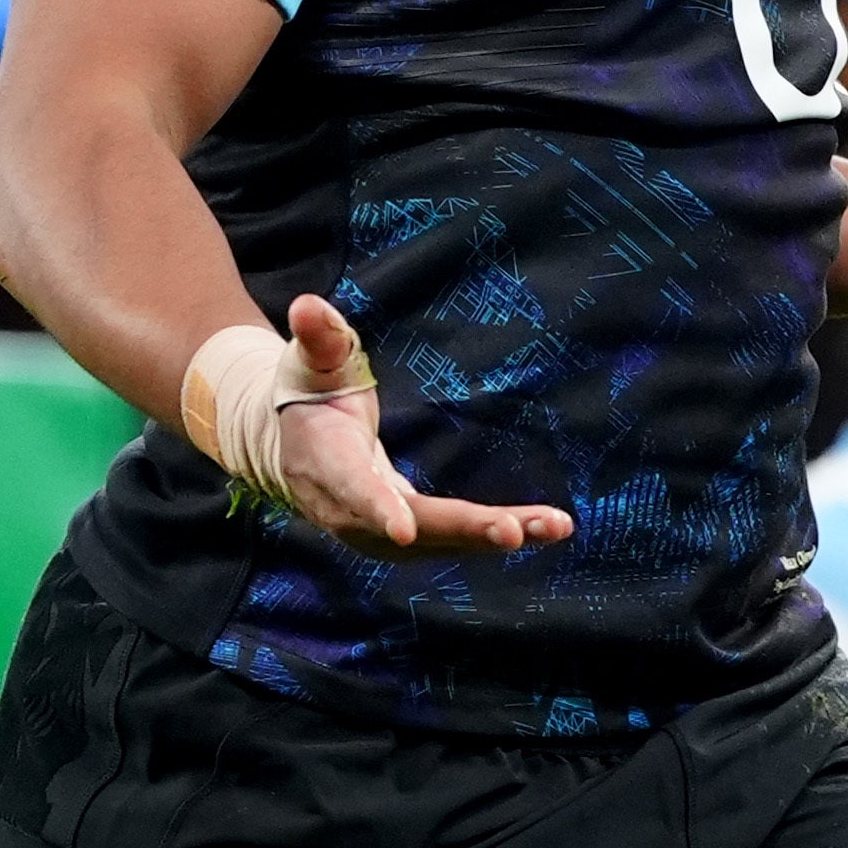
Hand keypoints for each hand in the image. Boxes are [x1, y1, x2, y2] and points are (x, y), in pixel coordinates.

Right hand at [265, 295, 577, 561]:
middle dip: (463, 529)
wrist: (294, 449)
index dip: (377, 508)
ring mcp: (377, 532)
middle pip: (411, 527)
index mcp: (325, 463)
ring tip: (553, 528)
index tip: (404, 528)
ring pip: (438, 542)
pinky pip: (451, 541)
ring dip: (492, 537)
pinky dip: (494, 536)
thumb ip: (318, 337)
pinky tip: (544, 529)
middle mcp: (350, 510)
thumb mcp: (310, 361)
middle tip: (515, 531)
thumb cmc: (309, 394)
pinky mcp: (406, 538)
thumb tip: (308, 305)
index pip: (352, 488)